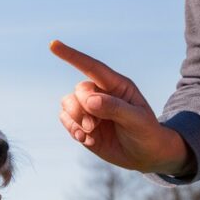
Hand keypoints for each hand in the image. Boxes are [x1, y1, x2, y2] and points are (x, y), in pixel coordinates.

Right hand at [50, 40, 191, 175]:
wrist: (145, 155)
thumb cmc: (146, 133)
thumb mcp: (137, 120)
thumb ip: (115, 108)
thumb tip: (89, 101)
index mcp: (116, 85)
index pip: (92, 67)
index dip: (72, 56)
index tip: (53, 45)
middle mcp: (101, 93)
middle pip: (79, 90)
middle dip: (81, 109)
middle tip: (92, 126)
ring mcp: (90, 109)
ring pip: (67, 104)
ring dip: (75, 120)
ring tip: (90, 135)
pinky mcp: (82, 124)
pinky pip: (66, 120)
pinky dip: (73, 130)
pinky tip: (88, 140)